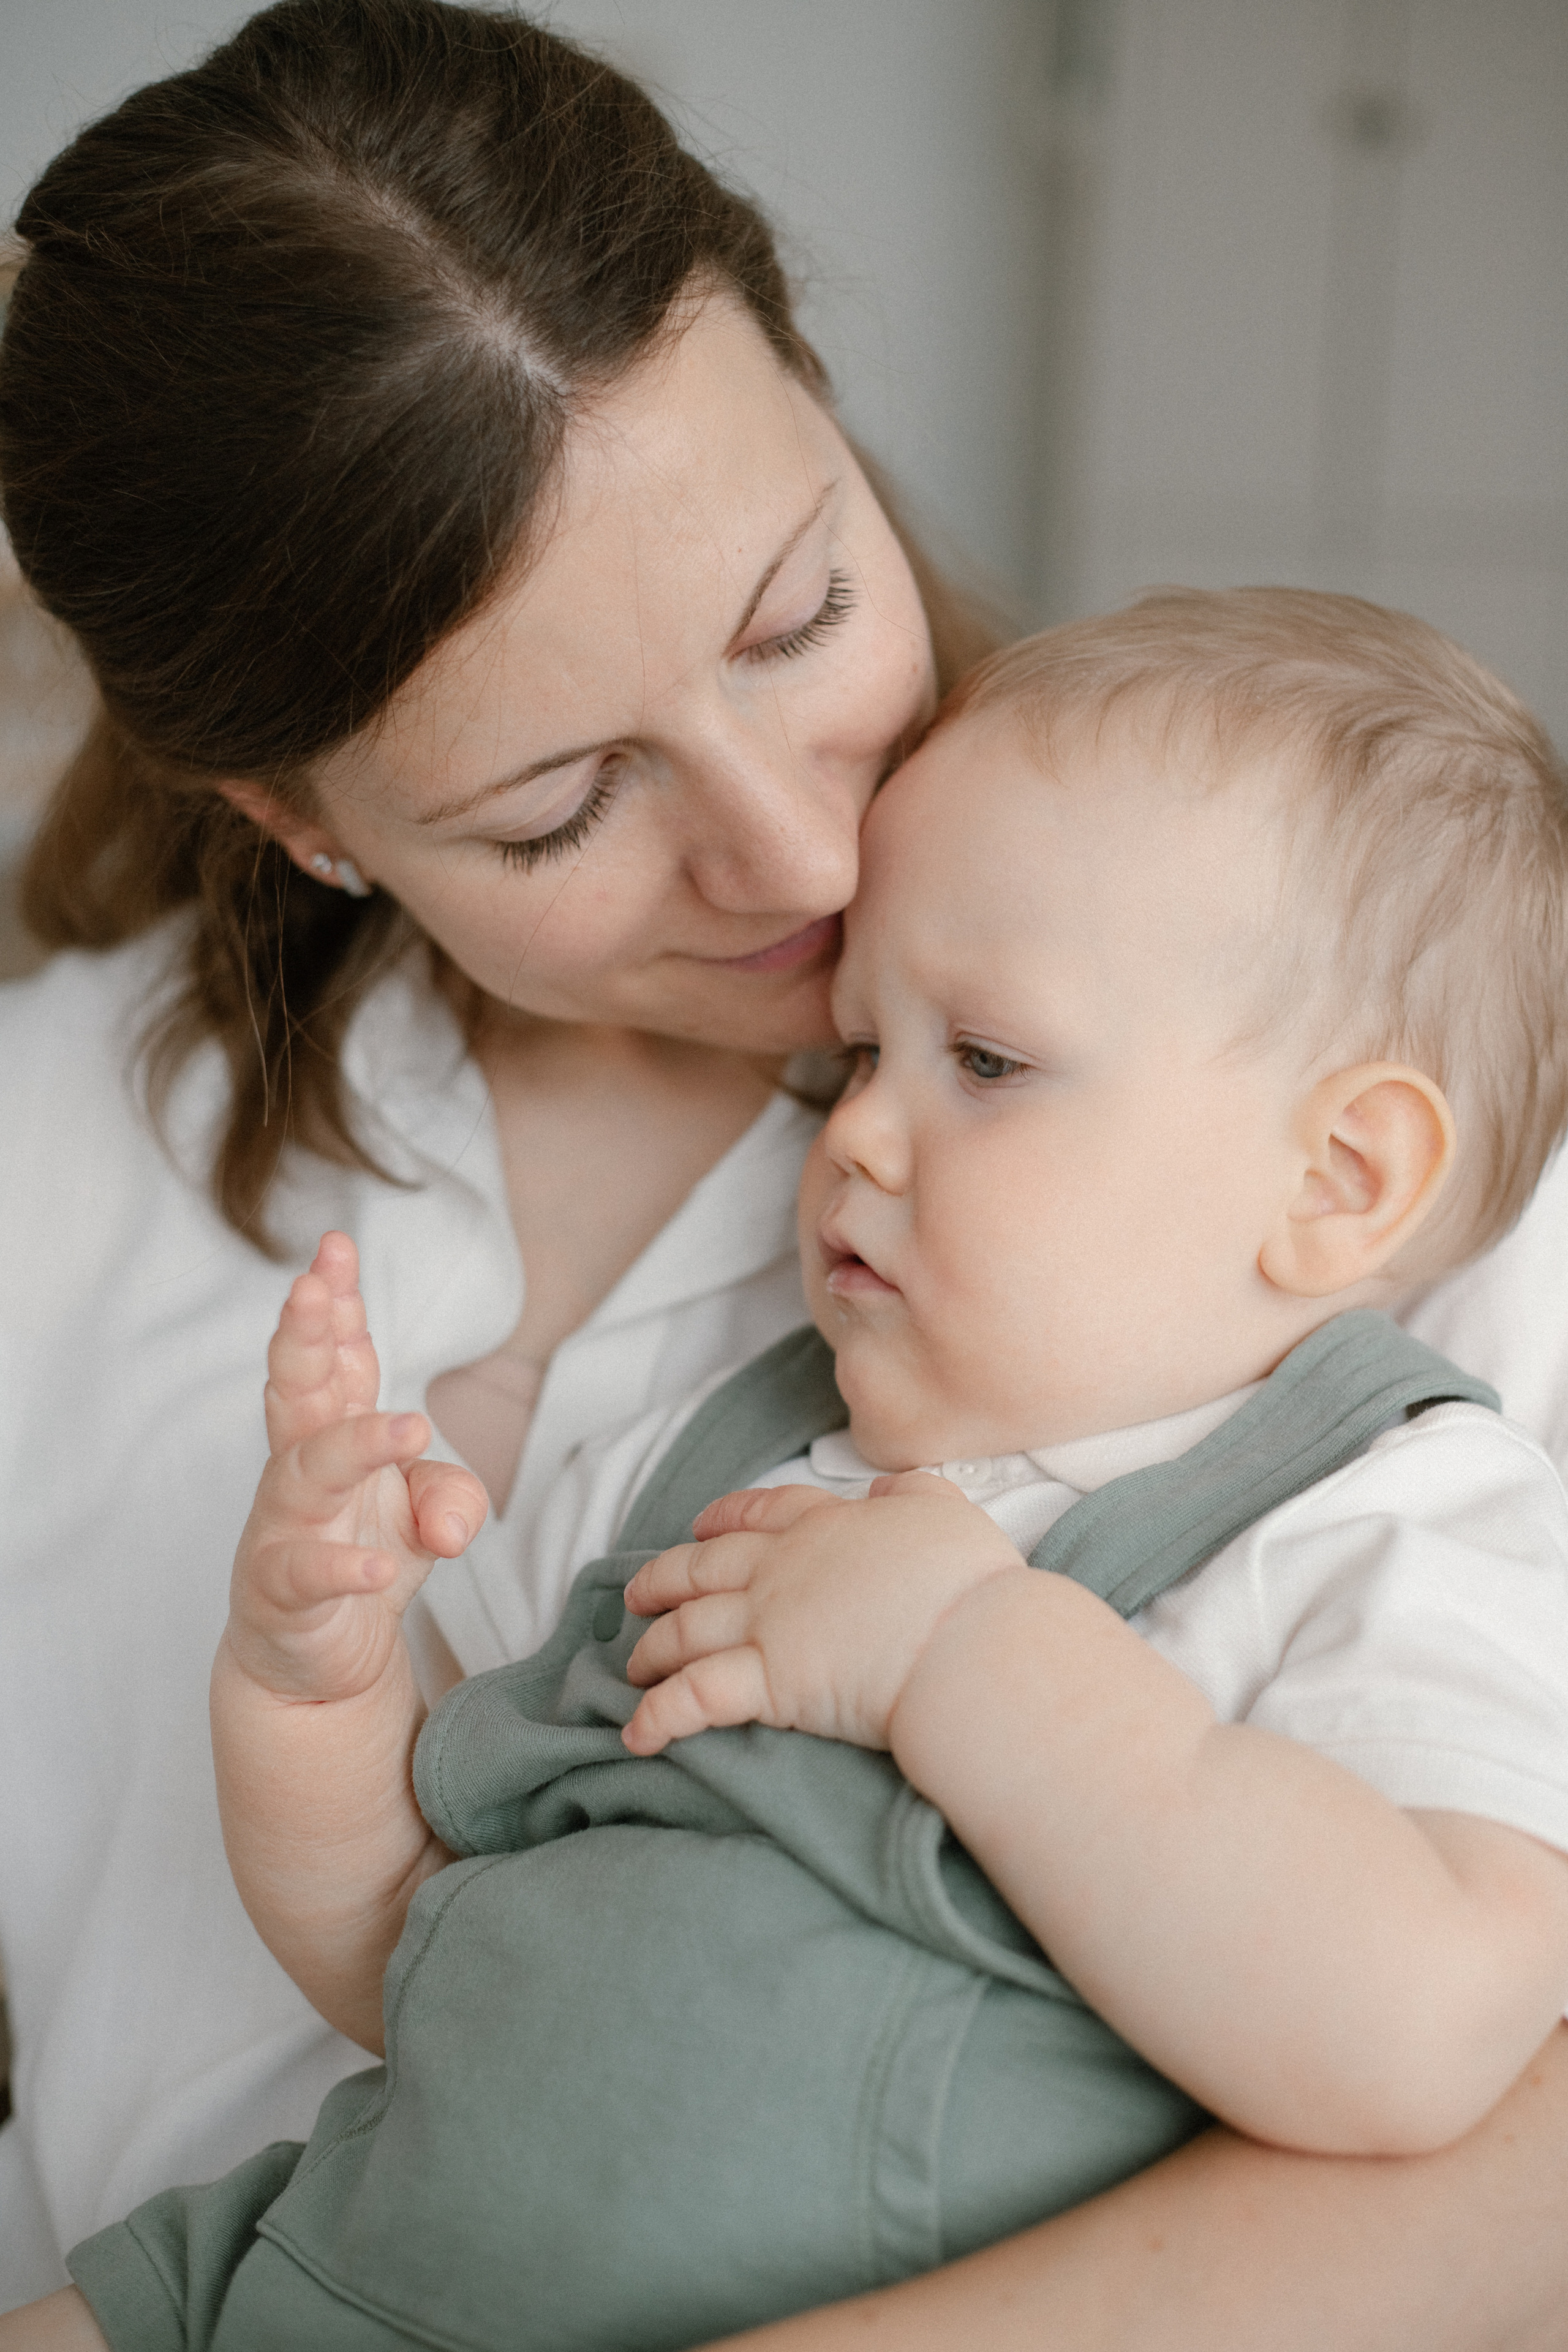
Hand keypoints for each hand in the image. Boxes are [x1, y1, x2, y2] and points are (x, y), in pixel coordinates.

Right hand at [224, 1231, 487, 1705]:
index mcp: (333, 1433)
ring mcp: (283, 1527)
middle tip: (315, 1287)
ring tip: (410, 1427)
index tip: (337, 1250)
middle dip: (306, 1336)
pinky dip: (346, 1568)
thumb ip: (453, 1495)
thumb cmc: (364, 1559)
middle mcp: (300, 1469)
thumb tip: (455, 1525)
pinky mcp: (281, 1591)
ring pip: (306, 1472)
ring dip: (356, 1445)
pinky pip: (309, 1573)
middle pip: (298, 1391)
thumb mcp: (427, 1517)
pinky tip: (381, 1568)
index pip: (335, 1360)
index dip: (335, 1306)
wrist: (317, 1664)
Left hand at [621, 1473, 1023, 1754]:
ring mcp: (771, 1624)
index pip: (764, 1512)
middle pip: (704, 1569)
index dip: (726, 1517)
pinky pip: (696, 1698)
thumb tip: (890, 1487)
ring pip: (687, 1630)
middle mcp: (785, 1569)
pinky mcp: (769, 1682)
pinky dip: (659, 1716)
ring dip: (652, 1649)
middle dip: (663, 1581)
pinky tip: (635, 1735)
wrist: (971, 1641)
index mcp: (829, 1526)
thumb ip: (914, 1493)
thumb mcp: (947, 1511)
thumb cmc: (970, 1583)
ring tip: (634, 1667)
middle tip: (636, 1596)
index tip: (701, 1525)